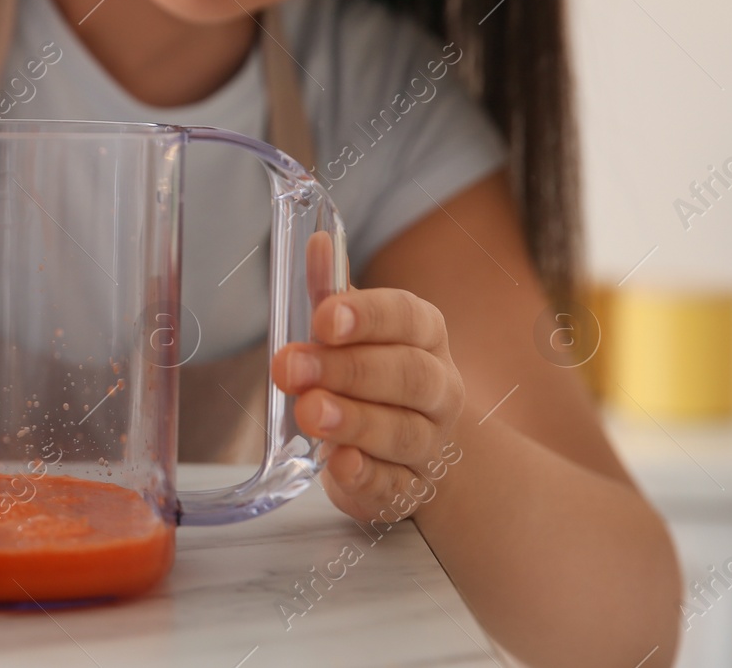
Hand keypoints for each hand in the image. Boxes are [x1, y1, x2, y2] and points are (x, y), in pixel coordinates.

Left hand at [271, 284, 465, 524]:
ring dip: (355, 422)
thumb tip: (315, 242)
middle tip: (292, 367)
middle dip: (348, 370)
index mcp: (424, 336)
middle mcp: (439, 388)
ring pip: (404, 432)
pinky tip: (340, 464)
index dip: (368, 316)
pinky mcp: (410, 490)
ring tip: (310, 412)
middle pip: (409, 375)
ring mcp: (430, 443)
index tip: (323, 316)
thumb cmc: (375, 373)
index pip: (409, 317)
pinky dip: (368, 477)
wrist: (413, 451)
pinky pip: (397, 487)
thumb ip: (332, 291)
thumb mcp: (353, 330)